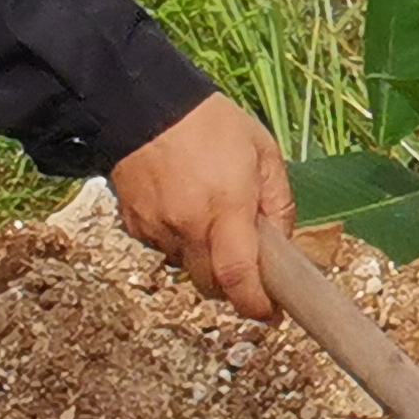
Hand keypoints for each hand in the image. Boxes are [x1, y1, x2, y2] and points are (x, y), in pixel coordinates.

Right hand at [109, 93, 288, 320]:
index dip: (256, 305)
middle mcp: (189, 225)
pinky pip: (164, 249)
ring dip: (205, 259)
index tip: (270, 313)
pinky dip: (179, 242)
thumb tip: (283, 243)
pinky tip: (183, 207)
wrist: (144, 105)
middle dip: (233, 284)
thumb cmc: (211, 124)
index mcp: (226, 207)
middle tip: (246, 262)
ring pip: (188, 268)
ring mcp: (158, 228)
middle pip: (213, 285)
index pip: (238, 277)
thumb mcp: (263, 152)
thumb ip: (278, 201)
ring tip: (211, 219)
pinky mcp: (135, 225)